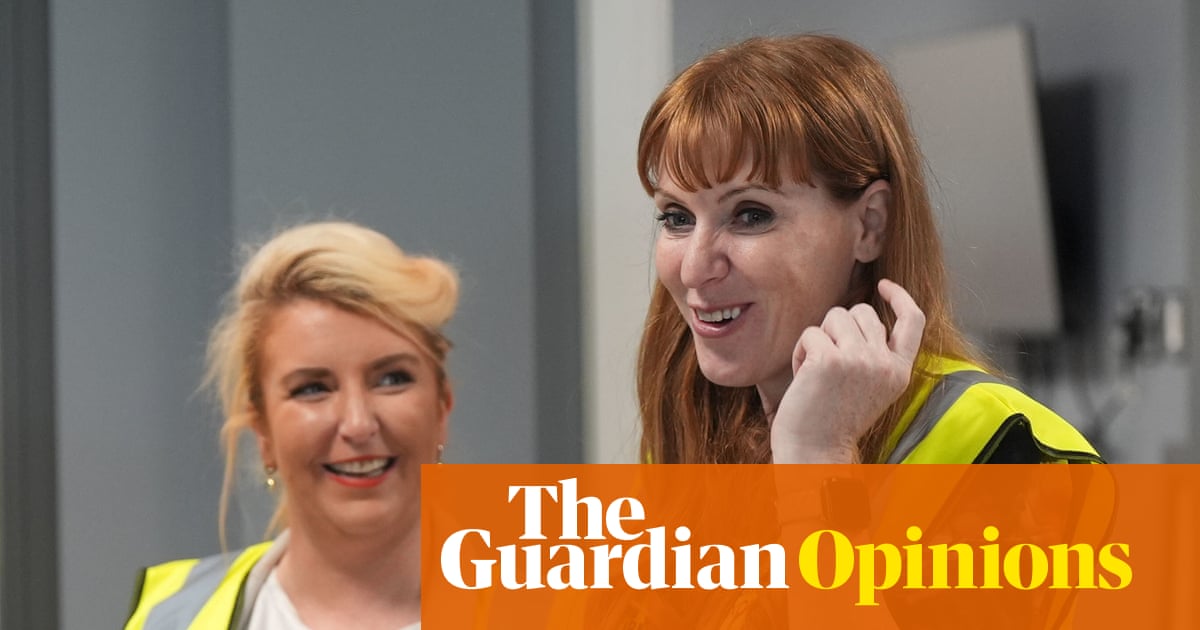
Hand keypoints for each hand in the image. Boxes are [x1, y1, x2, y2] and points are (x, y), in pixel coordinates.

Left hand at [770, 279, 924, 462]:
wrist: (816, 452)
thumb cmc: (834, 423)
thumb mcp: (872, 388)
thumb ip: (875, 355)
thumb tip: (861, 314)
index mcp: (899, 372)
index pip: (913, 320)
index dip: (899, 297)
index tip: (883, 285)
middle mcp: (884, 363)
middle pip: (861, 312)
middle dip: (839, 327)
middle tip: (829, 361)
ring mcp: (858, 359)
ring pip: (834, 316)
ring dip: (819, 339)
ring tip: (817, 372)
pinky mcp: (829, 360)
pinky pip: (810, 334)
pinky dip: (800, 352)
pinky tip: (804, 378)